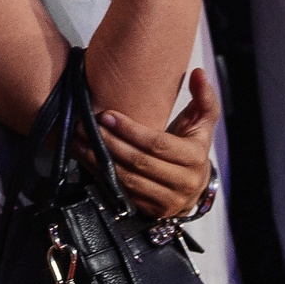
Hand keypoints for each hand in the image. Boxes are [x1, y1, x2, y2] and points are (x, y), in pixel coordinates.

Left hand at [91, 69, 220, 220]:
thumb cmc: (194, 145)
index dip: (130, 130)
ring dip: (100, 161)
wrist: (195, 184)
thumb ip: (203, 96)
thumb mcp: (203, 121)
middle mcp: (183, 182)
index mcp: (194, 158)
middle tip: (86, 126)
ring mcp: (167, 200)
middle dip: (110, 143)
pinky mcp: (153, 211)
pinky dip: (103, 177)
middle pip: (139, 162)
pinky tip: (88, 162)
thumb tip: (199, 73)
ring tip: (81, 143)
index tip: (107, 115)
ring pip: (128, 180)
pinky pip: (124, 194)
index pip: (157, 143)